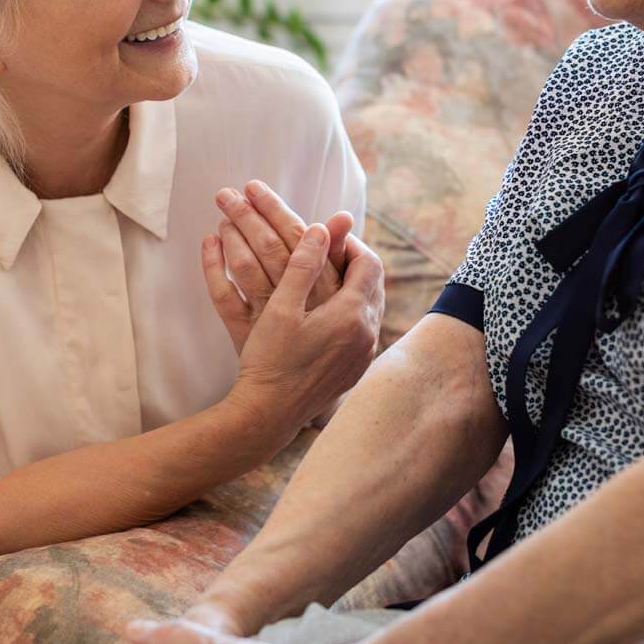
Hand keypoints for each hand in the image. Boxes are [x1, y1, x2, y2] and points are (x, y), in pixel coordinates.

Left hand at [203, 180, 352, 353]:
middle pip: (272, 247)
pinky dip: (212, 267)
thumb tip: (341, 215)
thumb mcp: (339, 299)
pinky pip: (223, 296)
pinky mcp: (245, 333)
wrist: (295, 397)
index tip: (259, 190)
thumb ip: (336, 257)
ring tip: (222, 211)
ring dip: (233, 234)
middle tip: (232, 189)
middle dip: (251, 213)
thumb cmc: (323, 341)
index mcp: (328, 291)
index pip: (303, 239)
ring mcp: (270, 319)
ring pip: (247, 267)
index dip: (279, 210)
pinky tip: (208, 243)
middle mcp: (300, 303)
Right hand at [232, 223, 382, 435]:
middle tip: (332, 251)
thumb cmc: (270, 359)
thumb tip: (321, 228)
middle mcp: (366, 334)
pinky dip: (352, 312)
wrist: (268, 414)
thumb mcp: (281, 307)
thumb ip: (303, 265)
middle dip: (355, 263)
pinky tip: (330, 312)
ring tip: (330, 276)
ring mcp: (363, 355)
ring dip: (355, 287)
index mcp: (351, 315)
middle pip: (374, 284)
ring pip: (371, 307)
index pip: (367, 264)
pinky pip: (364, 329)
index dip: (350, 243)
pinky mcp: (355, 370)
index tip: (328, 236)